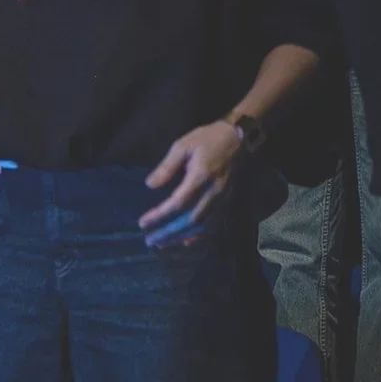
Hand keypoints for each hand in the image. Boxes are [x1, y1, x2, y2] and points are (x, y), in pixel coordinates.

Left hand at [139, 121, 242, 248]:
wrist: (237, 138)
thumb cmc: (206, 139)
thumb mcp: (182, 146)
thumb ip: (166, 167)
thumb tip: (150, 185)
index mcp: (200, 176)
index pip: (178, 203)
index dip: (159, 215)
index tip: (143, 223)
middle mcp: (213, 192)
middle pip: (189, 219)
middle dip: (168, 232)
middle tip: (150, 241)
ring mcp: (222, 198)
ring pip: (202, 225)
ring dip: (181, 236)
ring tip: (162, 244)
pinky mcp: (226, 200)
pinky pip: (212, 223)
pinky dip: (198, 234)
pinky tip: (185, 241)